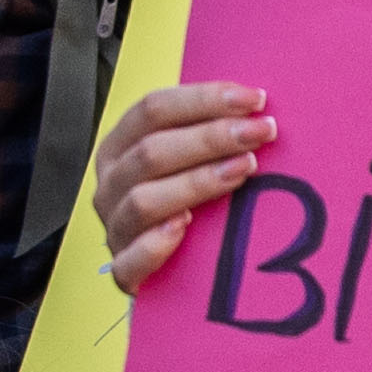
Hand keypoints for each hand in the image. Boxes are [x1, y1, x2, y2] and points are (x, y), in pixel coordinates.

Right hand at [92, 80, 275, 291]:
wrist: (174, 272)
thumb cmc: (191, 203)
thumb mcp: (190, 160)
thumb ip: (210, 132)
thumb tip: (260, 105)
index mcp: (121, 147)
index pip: (152, 110)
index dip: (204, 99)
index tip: (255, 99)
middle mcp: (111, 184)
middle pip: (150, 151)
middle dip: (211, 137)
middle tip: (260, 132)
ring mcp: (115, 228)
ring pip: (143, 200)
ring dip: (196, 182)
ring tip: (243, 170)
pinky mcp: (124, 271)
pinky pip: (129, 260)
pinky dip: (154, 244)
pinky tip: (184, 228)